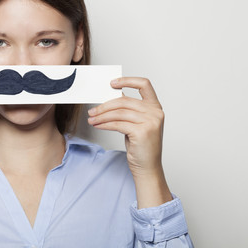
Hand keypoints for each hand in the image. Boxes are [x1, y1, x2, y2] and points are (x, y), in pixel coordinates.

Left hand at [88, 77, 170, 206]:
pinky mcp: (142, 132)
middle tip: (92, 110)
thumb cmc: (141, 145)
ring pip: (119, 112)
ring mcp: (151, 121)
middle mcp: (155, 112)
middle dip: (105, 105)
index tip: (112, 83)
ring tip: (92, 119)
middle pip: (124, 101)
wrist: (147, 167)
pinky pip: (117, 124)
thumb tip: (110, 96)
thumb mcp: (136, 123)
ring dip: (102, 116)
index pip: (144, 84)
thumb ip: (128, 109)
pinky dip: (104, 124)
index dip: (128, 80)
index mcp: (155, 106)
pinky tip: (97, 125)